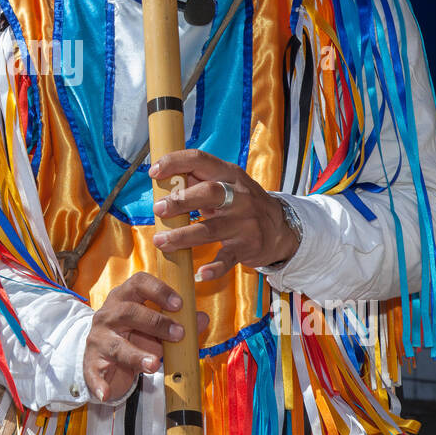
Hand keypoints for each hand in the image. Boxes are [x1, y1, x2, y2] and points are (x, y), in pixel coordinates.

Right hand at [83, 272, 208, 402]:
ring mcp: (98, 339)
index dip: (158, 290)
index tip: (179, 304)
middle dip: (155, 322)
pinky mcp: (91, 363)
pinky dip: (99, 384)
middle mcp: (108, 315)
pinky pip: (93, 373)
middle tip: (178, 334)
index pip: (138, 283)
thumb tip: (201, 319)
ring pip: (115, 345)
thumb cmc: (134, 336)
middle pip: (127, 312)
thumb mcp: (156, 328)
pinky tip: (107, 393)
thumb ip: (178, 322)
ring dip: (136, 355)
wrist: (104, 357)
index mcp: (124, 298)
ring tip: (154, 365)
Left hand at [149, 148, 298, 282]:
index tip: (154, 171)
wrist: (281, 229)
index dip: (175, 162)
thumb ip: (199, 180)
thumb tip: (164, 177)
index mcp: (230, 175)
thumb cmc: (243, 203)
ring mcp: (244, 223)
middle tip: (158, 209)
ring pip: (210, 229)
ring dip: (182, 236)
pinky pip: (227, 259)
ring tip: (161, 241)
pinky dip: (214, 268)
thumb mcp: (228, 184)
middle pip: (208, 193)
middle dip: (180, 201)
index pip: (201, 160)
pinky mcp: (247, 248)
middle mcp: (240, 197)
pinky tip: (200, 274)